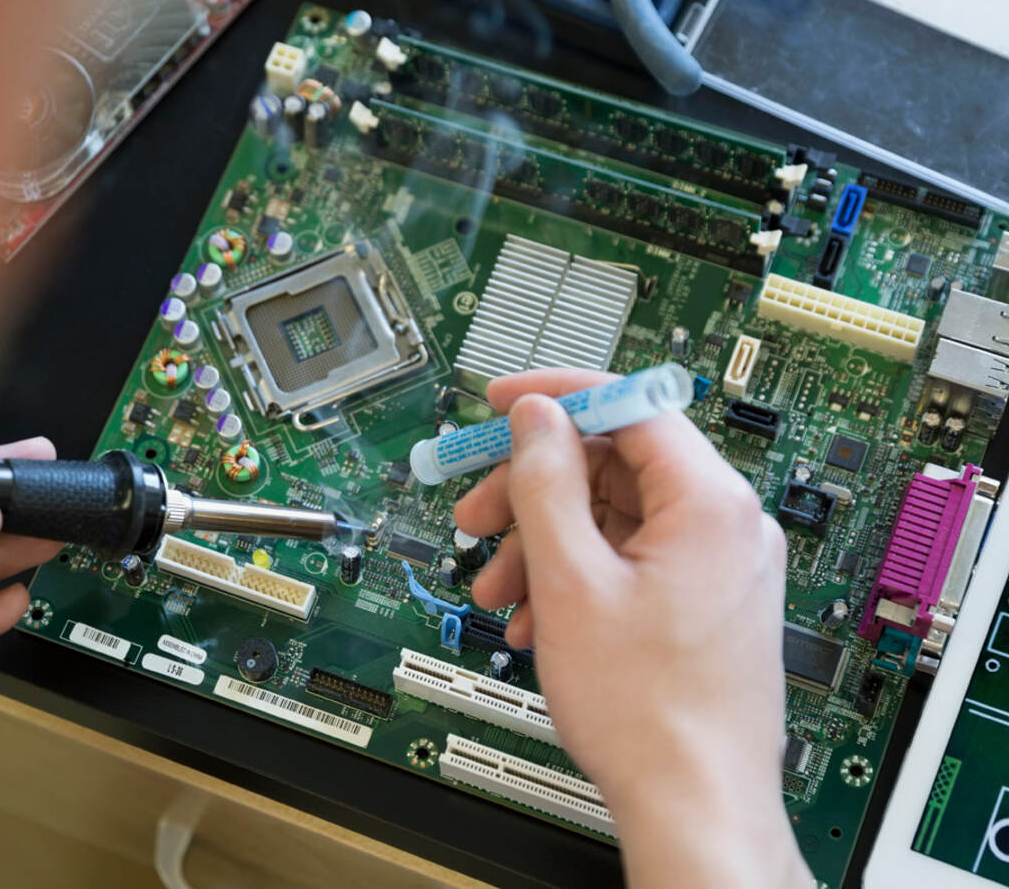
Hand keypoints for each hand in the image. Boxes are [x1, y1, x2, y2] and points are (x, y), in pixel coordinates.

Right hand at [453, 371, 811, 888]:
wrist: (695, 806)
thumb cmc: (648, 712)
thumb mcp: (571, 580)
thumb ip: (547, 483)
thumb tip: (537, 419)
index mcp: (710, 503)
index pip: (630, 405)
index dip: (556, 397)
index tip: (501, 403)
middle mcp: (726, 526)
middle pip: (615, 466)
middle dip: (535, 489)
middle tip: (477, 513)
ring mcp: (718, 567)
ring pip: (615, 519)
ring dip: (546, 543)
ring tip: (499, 587)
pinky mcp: (705, 602)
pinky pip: (631, 561)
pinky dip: (577, 576)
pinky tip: (536, 616)